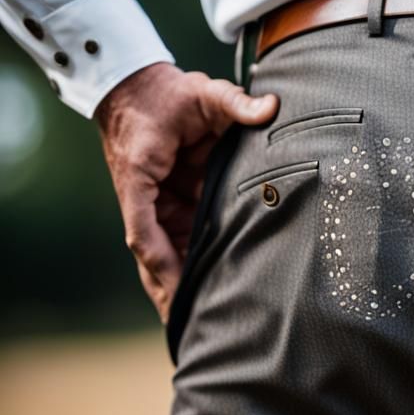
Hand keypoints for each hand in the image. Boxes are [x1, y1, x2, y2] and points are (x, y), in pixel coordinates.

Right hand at [93, 63, 278, 324]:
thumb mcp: (205, 92)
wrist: (141, 88)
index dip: (158, 260)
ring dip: (178, 284)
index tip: (172, 287)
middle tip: (187, 326)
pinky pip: (178, 239)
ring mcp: (157, 203)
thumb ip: (237, 102)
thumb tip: (272, 108)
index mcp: (141, 175)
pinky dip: (188, 265)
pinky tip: (205, 290)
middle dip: (167, 289)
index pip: (142, 228)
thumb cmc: (169, 94)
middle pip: (152, 254)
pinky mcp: (169, 202)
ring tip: (197, 322)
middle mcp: (145, 196)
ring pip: (166, 252)